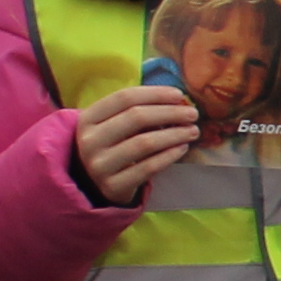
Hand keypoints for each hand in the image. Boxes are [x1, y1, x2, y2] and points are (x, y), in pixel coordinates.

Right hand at [66, 84, 201, 207]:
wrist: (94, 184)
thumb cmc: (112, 145)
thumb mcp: (114, 125)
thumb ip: (138, 110)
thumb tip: (177, 100)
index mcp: (88, 118)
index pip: (124, 98)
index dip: (155, 94)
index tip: (179, 95)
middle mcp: (89, 141)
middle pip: (136, 118)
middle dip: (170, 113)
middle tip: (192, 114)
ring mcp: (99, 166)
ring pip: (144, 143)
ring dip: (174, 134)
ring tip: (193, 131)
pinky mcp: (113, 186)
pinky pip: (148, 168)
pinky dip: (169, 156)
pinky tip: (182, 148)